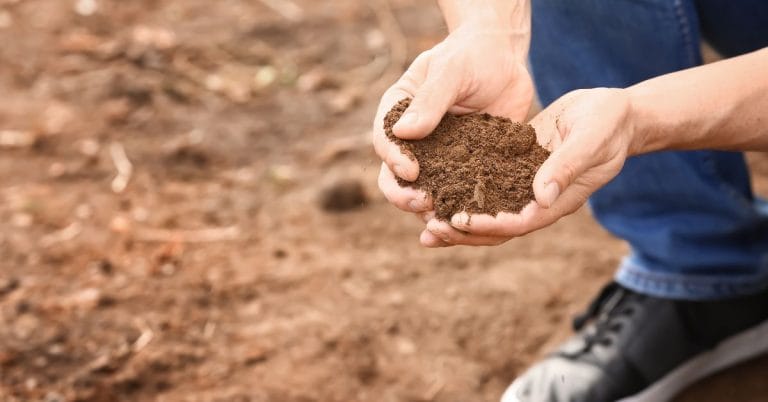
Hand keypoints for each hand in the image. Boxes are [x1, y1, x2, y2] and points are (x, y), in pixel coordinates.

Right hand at [373, 23, 533, 237]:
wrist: (505, 60)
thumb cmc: (473, 56)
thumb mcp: (451, 71)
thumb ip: (430, 100)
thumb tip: (403, 134)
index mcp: (398, 113)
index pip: (385, 141)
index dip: (394, 159)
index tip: (411, 171)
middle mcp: (412, 141)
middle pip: (394, 177)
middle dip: (404, 196)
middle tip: (424, 203)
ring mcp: (437, 159)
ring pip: (423, 193)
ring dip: (430, 211)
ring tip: (444, 222)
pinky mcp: (463, 170)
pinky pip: (456, 196)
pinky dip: (459, 213)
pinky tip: (469, 225)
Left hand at [424, 88, 636, 246]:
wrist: (614, 112)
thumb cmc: (609, 122)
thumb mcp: (591, 138)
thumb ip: (567, 166)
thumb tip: (540, 196)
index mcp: (559, 200)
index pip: (520, 222)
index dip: (490, 224)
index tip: (461, 222)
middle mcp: (539, 200)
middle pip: (498, 227)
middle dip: (465, 232)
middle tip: (430, 230)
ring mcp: (526, 186)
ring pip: (488, 212)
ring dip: (459, 221)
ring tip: (424, 223)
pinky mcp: (516, 168)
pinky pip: (487, 187)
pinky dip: (463, 191)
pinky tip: (437, 188)